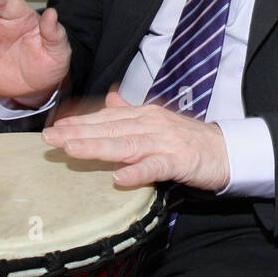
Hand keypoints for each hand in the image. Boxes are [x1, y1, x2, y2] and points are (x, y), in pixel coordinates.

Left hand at [42, 90, 230, 191]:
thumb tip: (109, 98)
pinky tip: (119, 178)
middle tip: (50, 138)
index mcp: (144, 114)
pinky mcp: (179, 161)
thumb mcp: (157, 121)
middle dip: (78, 133)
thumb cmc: (189, 140)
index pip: (106, 117)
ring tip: (72, 151)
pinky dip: (137, 172)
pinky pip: (155, 166)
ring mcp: (165, 142)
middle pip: (110, 128)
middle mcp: (152, 124)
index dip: (79, 123)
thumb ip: (131, 111)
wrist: (227, 151)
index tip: (54, 128)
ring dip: (98, 147)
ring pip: (126, 144)